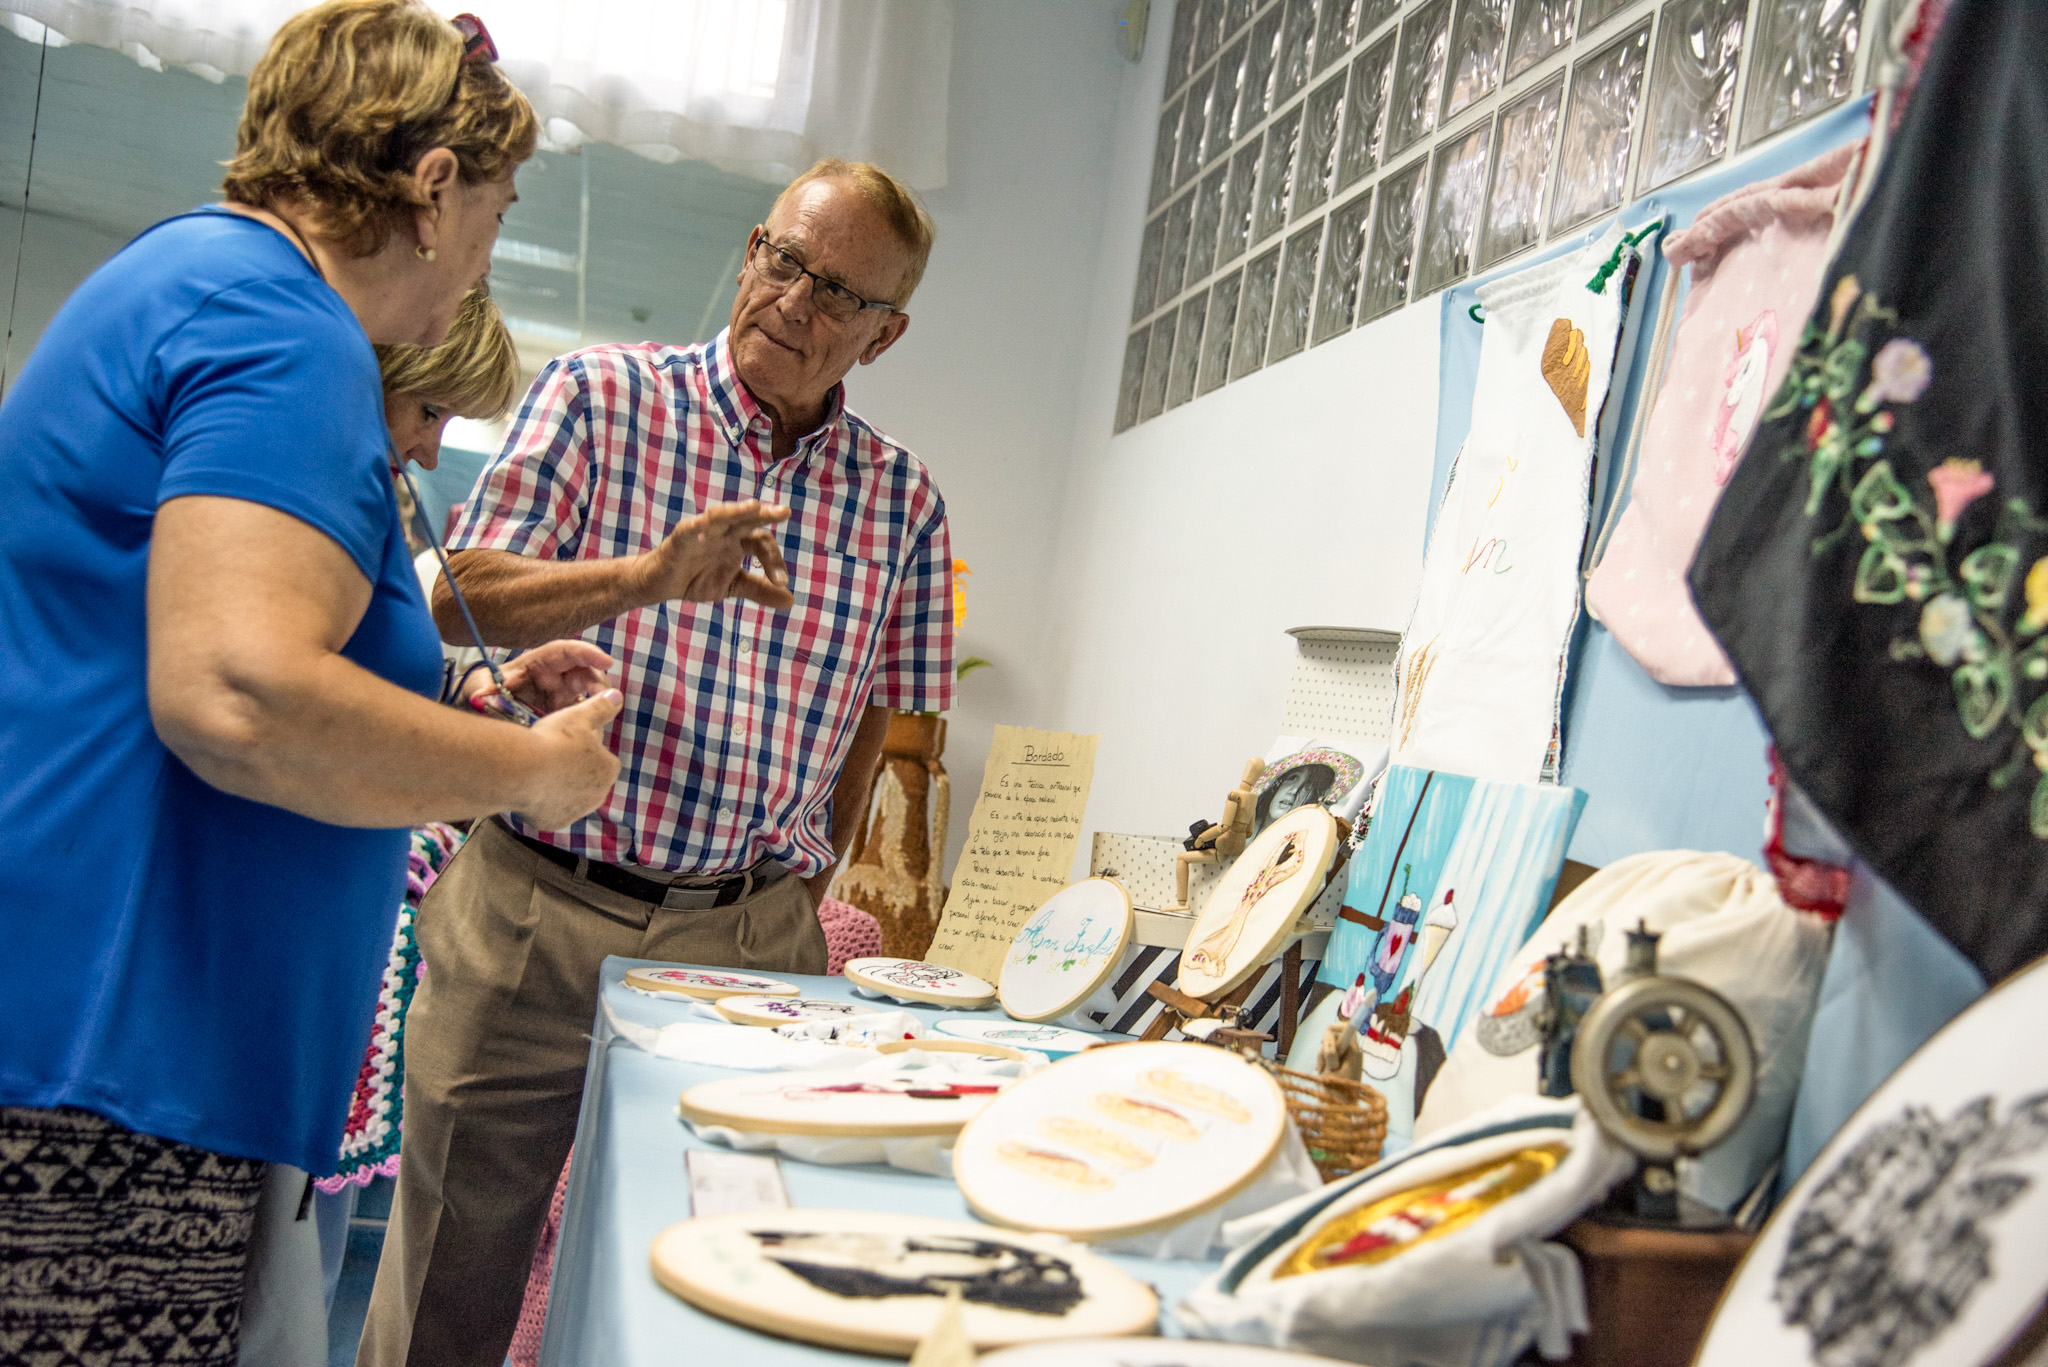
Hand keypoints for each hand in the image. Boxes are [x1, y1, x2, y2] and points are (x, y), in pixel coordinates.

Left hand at [470, 639, 613, 715]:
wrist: (477, 713)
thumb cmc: (480, 692)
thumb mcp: (478, 686)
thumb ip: (483, 688)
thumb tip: (483, 694)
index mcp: (538, 663)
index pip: (568, 652)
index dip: (588, 654)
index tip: (606, 661)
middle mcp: (554, 678)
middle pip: (585, 674)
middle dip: (599, 683)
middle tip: (605, 699)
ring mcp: (561, 698)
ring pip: (589, 697)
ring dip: (597, 706)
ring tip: (597, 720)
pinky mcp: (563, 717)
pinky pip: (582, 718)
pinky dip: (588, 724)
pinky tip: (587, 735)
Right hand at [517, 688, 624, 827]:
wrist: (522, 770)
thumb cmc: (554, 740)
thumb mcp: (579, 717)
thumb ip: (601, 708)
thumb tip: (617, 696)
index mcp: (609, 770)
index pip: (603, 758)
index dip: (585, 748)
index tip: (567, 740)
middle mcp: (598, 795)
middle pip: (587, 780)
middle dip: (573, 770)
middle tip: (551, 754)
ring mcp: (575, 812)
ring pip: (569, 797)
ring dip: (558, 787)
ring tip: (539, 770)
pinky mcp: (553, 823)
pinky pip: (549, 812)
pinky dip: (541, 803)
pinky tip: (530, 787)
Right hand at [635, 499, 794, 610]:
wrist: (662, 585)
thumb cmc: (698, 578)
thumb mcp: (733, 586)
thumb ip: (760, 590)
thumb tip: (791, 600)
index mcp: (739, 541)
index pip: (762, 542)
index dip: (774, 561)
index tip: (782, 582)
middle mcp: (724, 532)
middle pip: (747, 519)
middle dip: (765, 514)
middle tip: (785, 512)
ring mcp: (703, 532)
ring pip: (721, 516)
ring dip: (736, 510)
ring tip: (753, 506)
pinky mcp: (680, 538)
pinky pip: (689, 529)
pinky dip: (697, 526)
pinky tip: (705, 525)